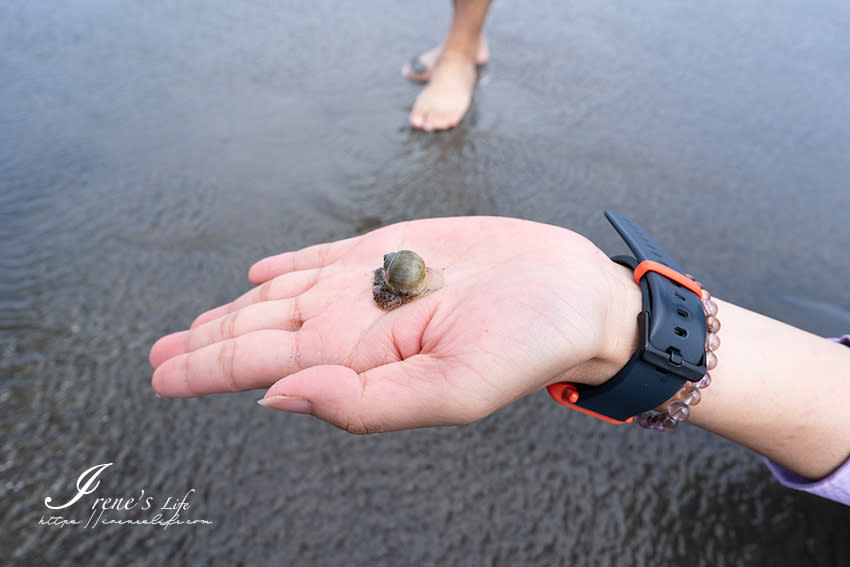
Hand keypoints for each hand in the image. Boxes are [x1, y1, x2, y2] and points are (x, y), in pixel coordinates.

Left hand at [150, 217, 640, 432]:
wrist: (571, 293)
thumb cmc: (525, 346)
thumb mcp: (449, 391)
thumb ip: (361, 404)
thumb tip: (274, 396)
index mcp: (355, 359)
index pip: (261, 366)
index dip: (206, 369)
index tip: (161, 376)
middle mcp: (351, 322)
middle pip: (259, 332)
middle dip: (207, 343)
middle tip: (160, 353)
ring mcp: (367, 282)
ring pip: (280, 294)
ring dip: (236, 309)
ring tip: (197, 324)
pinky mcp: (392, 245)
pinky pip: (323, 255)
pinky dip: (287, 264)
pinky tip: (263, 274)